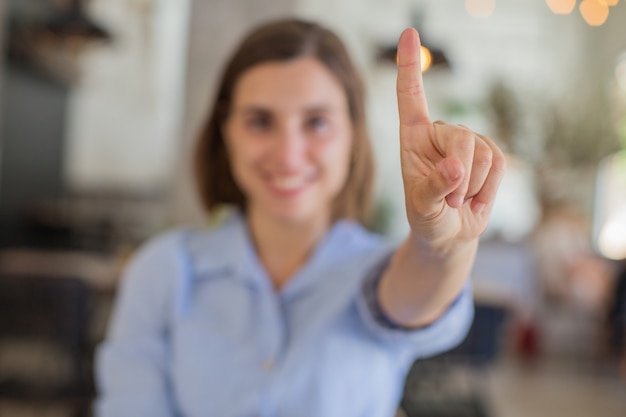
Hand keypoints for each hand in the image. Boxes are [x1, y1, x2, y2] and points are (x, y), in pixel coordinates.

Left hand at [396, 28, 505, 250]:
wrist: (449, 234)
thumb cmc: (427, 217)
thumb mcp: (423, 207)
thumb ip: (435, 187)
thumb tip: (456, 168)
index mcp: (412, 138)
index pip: (410, 96)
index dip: (409, 65)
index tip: (409, 33)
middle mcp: (438, 133)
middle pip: (460, 137)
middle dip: (461, 173)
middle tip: (451, 200)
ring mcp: (466, 142)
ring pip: (483, 151)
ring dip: (474, 185)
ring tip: (459, 200)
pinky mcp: (489, 152)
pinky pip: (499, 162)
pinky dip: (489, 187)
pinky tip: (476, 196)